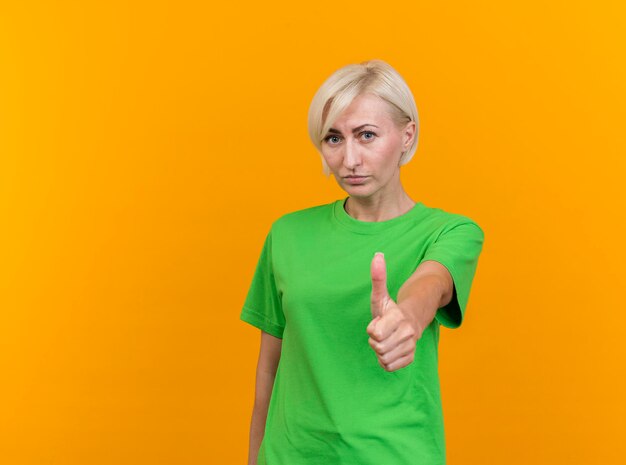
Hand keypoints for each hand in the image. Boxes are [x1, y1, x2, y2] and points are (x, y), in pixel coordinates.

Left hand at [367, 252, 421, 371]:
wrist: (410, 322)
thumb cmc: (390, 309)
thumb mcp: (381, 295)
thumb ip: (378, 277)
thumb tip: (377, 254)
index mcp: (399, 318)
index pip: (374, 333)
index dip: (372, 329)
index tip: (378, 322)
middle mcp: (408, 333)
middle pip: (378, 347)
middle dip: (375, 341)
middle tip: (381, 332)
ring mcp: (410, 347)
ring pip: (383, 358)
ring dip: (380, 351)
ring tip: (386, 340)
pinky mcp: (410, 359)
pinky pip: (389, 367)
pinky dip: (386, 361)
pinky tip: (390, 349)